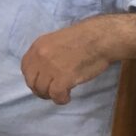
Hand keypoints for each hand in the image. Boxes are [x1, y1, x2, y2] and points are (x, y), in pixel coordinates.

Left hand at [21, 12, 135, 104]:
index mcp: (40, 43)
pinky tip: (71, 95)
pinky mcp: (63, 77)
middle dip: (43, 89)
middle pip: (32, 83)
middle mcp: (41, 53)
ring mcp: (51, 65)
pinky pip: (55, 96)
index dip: (36, 79)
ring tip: (68, 90)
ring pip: (42, 91)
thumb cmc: (92, 38)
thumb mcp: (66, 41)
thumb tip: (46, 64)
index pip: (25, 68)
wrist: (110, 36)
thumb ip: (54, 53)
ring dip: (54, 95)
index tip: (48, 83)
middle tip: (59, 90)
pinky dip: (62, 99)